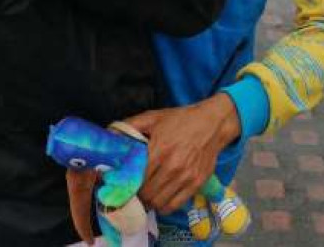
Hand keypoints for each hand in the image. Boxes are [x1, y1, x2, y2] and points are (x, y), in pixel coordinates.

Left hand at [125, 94, 240, 213]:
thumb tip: (110, 133)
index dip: (126, 184)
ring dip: (149, 201)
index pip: (136, 178)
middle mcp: (173, 166)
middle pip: (146, 194)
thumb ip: (131, 126)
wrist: (213, 123)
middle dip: (137, 194)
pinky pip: (174, 205)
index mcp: (160, 149)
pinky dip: (164, 205)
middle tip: (134, 189)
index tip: (122, 184)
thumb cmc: (181, 120)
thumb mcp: (154, 117)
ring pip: (158, 203)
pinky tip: (161, 196)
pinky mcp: (196, 184)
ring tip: (147, 193)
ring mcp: (186, 177)